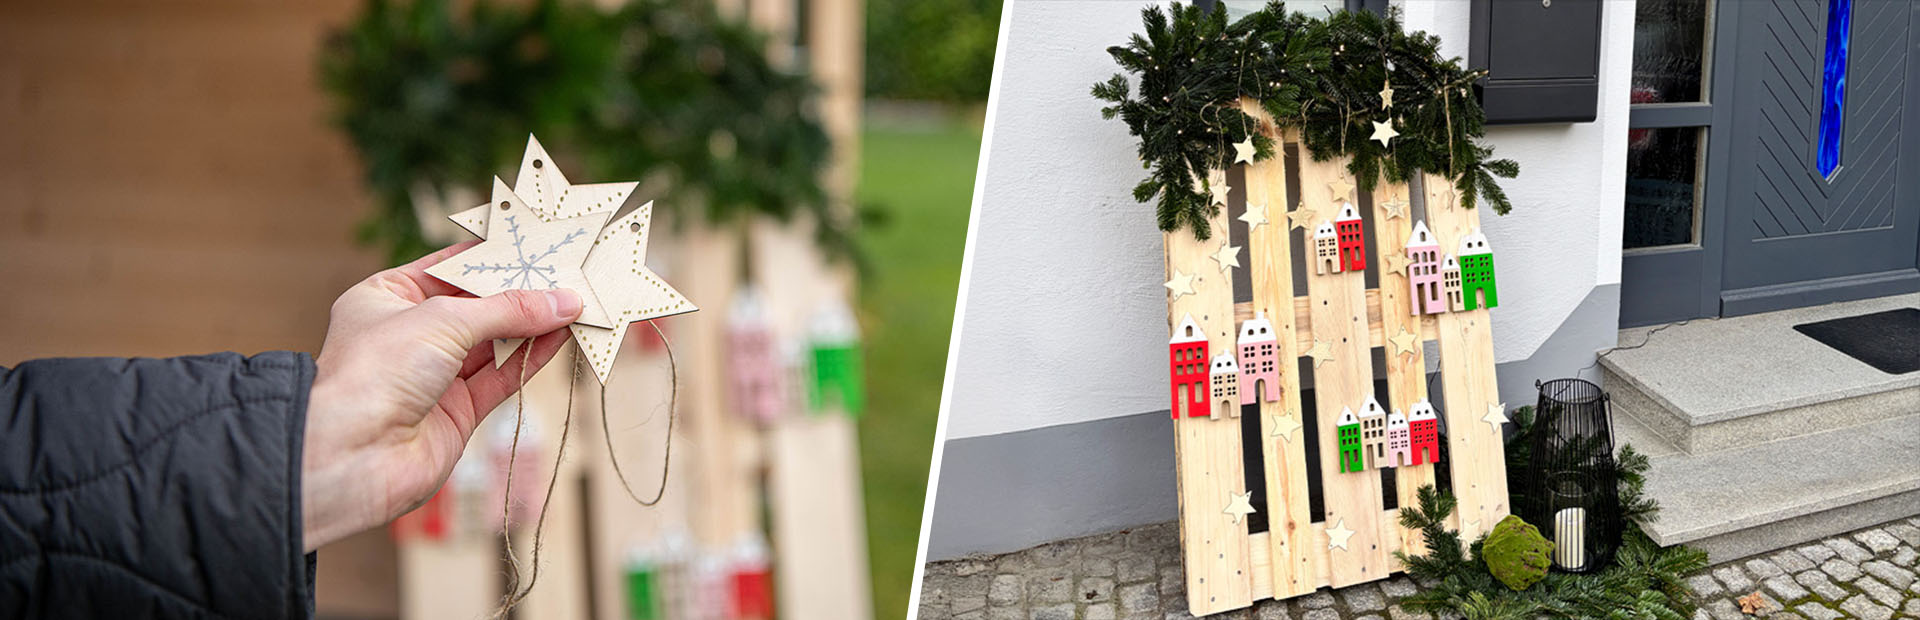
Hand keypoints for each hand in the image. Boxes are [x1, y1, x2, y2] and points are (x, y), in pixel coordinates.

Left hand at [300, 242, 582, 550]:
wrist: (350, 456)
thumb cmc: (373, 373)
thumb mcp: (443, 320)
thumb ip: (508, 310)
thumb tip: (563, 300)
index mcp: (387, 297)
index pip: (451, 267)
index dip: (494, 256)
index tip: (538, 244)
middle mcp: (410, 335)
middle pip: (479, 305)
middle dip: (523, 291)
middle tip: (569, 273)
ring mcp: (435, 375)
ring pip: (497, 342)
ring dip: (536, 325)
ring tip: (578, 302)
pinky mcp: (457, 411)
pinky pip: (503, 376)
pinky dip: (534, 357)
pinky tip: (563, 336)